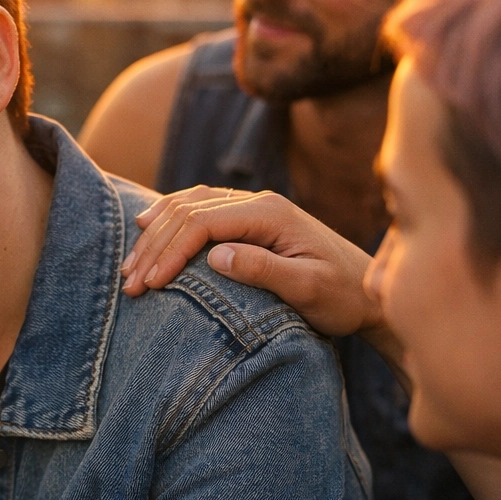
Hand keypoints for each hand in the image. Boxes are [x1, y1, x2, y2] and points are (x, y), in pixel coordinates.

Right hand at [121, 187, 385, 340]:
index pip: (202, 222)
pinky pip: (200, 209)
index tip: (149, 284)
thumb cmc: (344, 296)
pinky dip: (170, 221)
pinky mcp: (251, 220)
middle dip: (154, 246)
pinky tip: (150, 231)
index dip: (170, 251)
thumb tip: (214, 255)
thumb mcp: (309, 289)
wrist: (372, 292)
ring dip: (156, 234)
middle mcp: (259, 202)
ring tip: (130, 266)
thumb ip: (263, 269)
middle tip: (129, 283)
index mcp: (270, 214)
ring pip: (189, 205)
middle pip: (188, 211)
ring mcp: (254, 208)